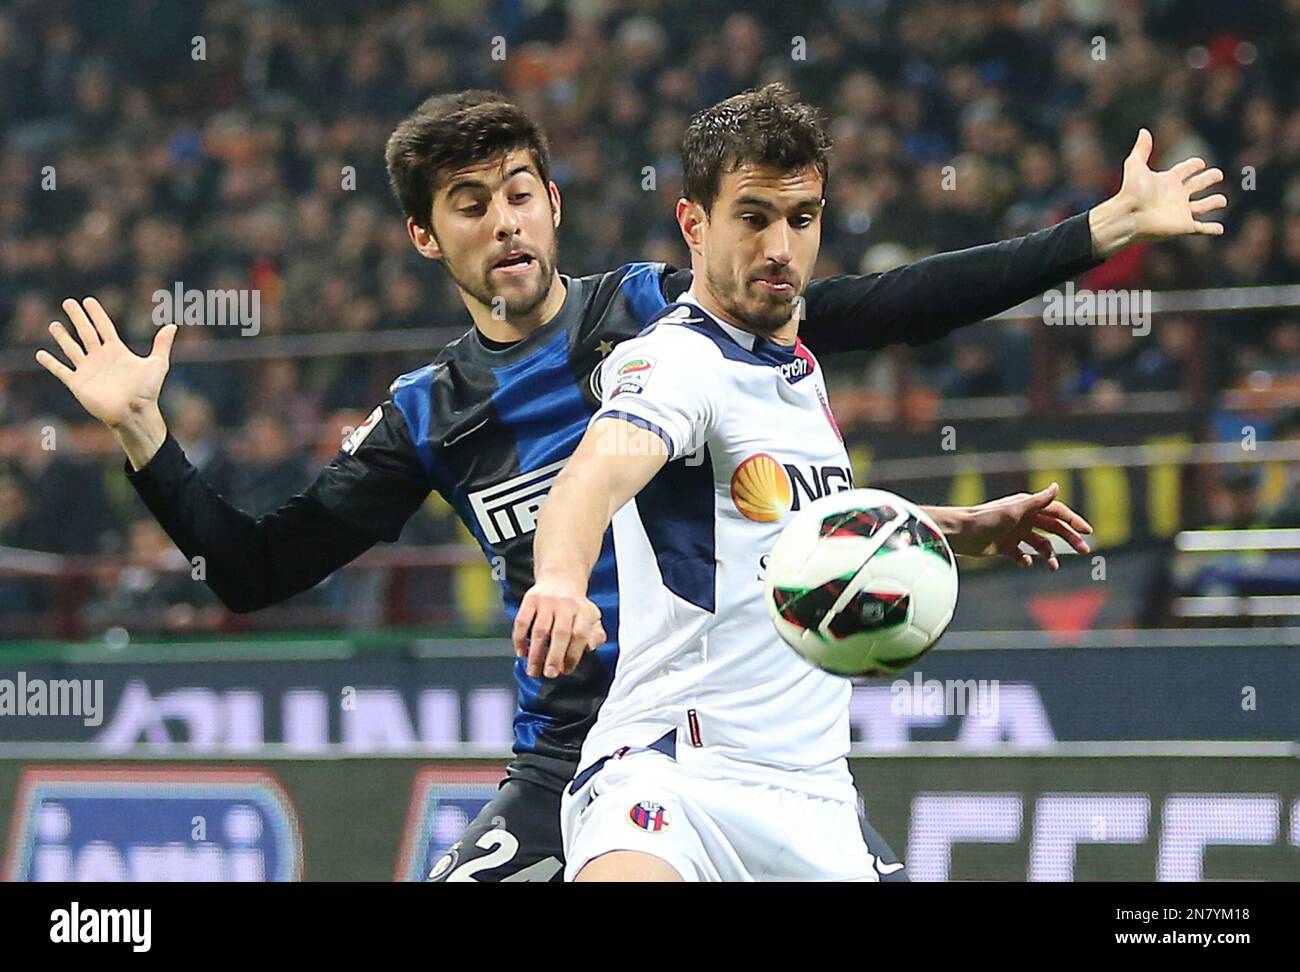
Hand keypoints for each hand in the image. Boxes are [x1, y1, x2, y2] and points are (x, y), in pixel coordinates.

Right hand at [36, 298, 175, 467]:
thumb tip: (173, 326)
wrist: (134, 412)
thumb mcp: (157, 364)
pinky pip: (60, 370)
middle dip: (77, 317)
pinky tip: (40, 354)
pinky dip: (50, 362)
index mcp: (117, 351)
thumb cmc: (147, 391)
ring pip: (71, 348)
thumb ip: (162, 344)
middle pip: (86, 332)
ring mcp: (88, 370)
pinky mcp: (77, 383)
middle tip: (68, 302)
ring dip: (62, 336)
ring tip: (53, 324)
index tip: (88, 300)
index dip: (96, 313)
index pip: (104, 327)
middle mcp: (100, 358)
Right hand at [511, 578, 606, 677]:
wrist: (560, 578)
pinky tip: (521, 653)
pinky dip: (520, 639)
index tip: (566, 670)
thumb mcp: (592, 617)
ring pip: (539, 630)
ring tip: (533, 671)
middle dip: (554, 656)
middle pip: (560, 633)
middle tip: (550, 674)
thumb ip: (596, 634)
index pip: (580, 634)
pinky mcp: (530, 600)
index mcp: (583, 611)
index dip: (573, 654)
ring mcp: (546, 602)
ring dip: (535, 654)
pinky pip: (522, 621)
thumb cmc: (576, 606)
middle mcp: (565, 605)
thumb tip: (591, 646)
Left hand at [948, 482, 1091, 569]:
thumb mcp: (1015, 510)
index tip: (1088, 532)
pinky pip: (1023, 555)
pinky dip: (1027, 560)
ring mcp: (1015, 533)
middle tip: (1084, 551)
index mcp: (1028, 507)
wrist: (961, 533)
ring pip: (1040, 545)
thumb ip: (1037, 500)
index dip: (1074, 521)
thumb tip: (1057, 486)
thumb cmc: (987, 519)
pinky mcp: (1005, 547)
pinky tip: (1026, 563)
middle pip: (1054, 529)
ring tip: (1053, 567)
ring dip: (1050, 555)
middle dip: (1070, 539)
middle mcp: (1024, 518)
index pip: (1058, 512)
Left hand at [1090, 129, 1226, 257]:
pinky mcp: (1184, 226)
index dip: (1193, 165)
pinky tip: (1220, 229)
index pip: (1185, 171)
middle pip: (1198, 185)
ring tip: (1223, 200)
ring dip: (1213, 203)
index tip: (1200, 163)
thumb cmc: (1131, 192)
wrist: (1129, 216)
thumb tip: (1143, 131)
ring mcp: (1181, 211)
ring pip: (1202, 206)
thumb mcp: (1135, 166)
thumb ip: (1141, 149)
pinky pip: (1202, 228)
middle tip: (1218, 174)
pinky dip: (1211, 229)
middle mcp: (1176, 195)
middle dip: (1208, 179)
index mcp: (1168, 181)